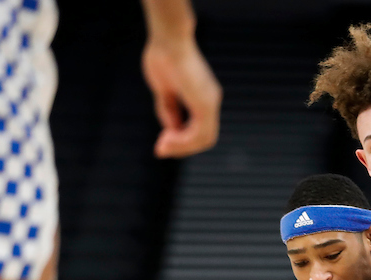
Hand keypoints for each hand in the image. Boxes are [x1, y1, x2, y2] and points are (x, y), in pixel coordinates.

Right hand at [142, 36, 221, 157]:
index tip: (161, 143)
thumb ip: (169, 110)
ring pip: (204, 139)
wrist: (167, 38)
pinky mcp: (206, 103)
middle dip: (182, 148)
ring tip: (162, 146)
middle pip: (204, 138)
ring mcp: (210, 102)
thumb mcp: (164, 90)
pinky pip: (200, 132)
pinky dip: (184, 141)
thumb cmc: (162, 55)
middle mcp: (211, 100)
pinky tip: (167, 139)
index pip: (199, 130)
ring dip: (182, 147)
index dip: (182, 141)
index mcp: (202, 97)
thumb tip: (172, 130)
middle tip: (160, 149)